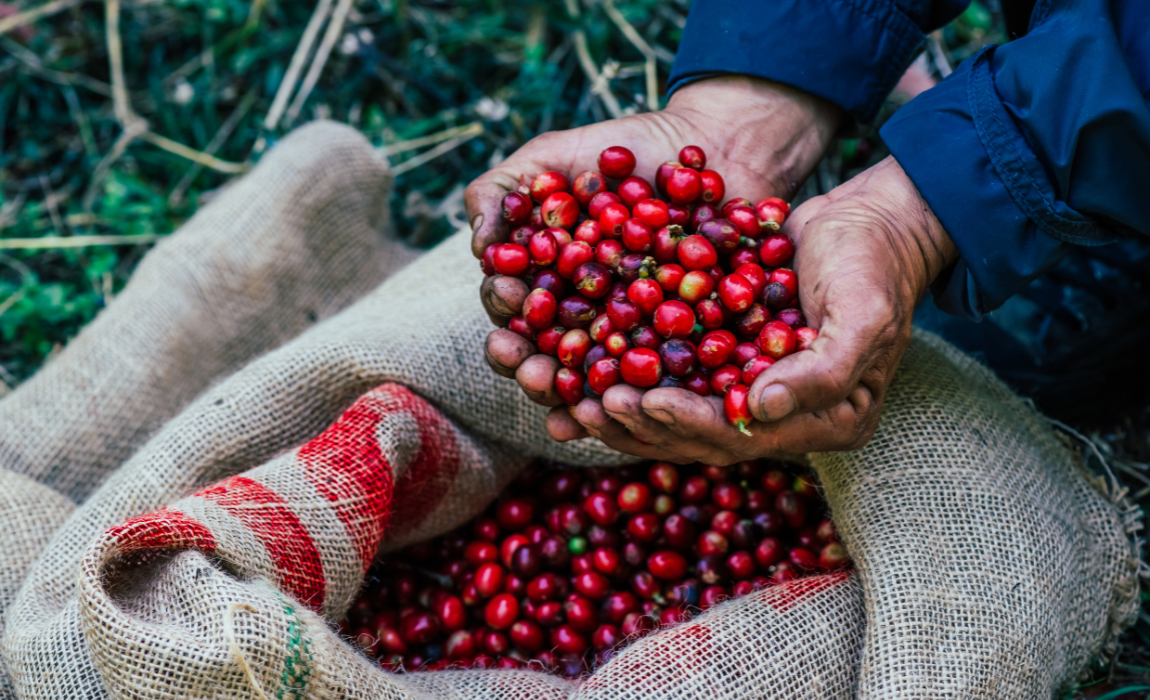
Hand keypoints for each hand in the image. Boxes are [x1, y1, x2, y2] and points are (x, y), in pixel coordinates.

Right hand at [469, 76, 842, 408]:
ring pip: (594, 382)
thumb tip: (478, 245)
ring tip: (569, 401)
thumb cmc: (622, 151)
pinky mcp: (678, 348)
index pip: (510, 309)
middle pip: (543, 358)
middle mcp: (578, 320)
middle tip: (530, 369)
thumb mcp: (550, 157)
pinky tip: (629, 409)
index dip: (504, 308)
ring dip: (575, 398)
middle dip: (530, 369)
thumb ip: (500, 191)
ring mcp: (627, 338)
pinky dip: (643, 398)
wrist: (712, 146)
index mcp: (541, 283)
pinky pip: (658, 380)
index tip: (508, 295)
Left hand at [558, 156, 957, 462]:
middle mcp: (785, 416)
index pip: (745, 437)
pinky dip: (630, 369)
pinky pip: (672, 372)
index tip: (644, 402)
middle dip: (642, 422)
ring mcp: (752, 388)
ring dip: (625, 407)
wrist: (867, 219)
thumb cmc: (874, 265)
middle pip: (701, 434)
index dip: (689, 423)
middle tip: (588, 405)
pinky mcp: (725, 356)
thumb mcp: (863, 314)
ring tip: (572, 395)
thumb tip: (760, 410)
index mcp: (828, 421)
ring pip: (678, 410)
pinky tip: (582, 366)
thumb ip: (822, 369)